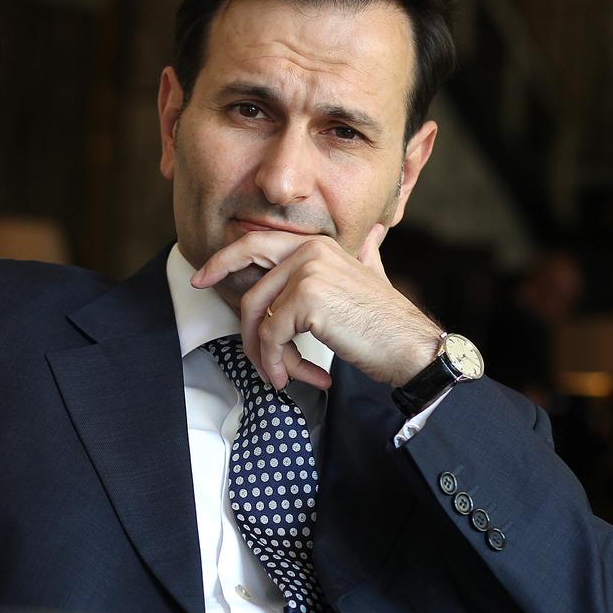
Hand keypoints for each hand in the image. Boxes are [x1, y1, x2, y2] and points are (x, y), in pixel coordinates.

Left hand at [192, 227, 441, 390]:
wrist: (411, 347)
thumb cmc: (387, 322)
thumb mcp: (371, 277)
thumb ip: (363, 254)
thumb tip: (373, 233)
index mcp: (317, 244)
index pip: (256, 245)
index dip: (223, 261)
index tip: (201, 278)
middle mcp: (309, 251)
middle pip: (251, 291)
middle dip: (244, 330)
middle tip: (248, 358)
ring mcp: (306, 272)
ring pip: (259, 320)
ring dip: (268, 358)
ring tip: (287, 378)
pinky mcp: (305, 299)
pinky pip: (272, 337)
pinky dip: (279, 364)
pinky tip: (299, 379)